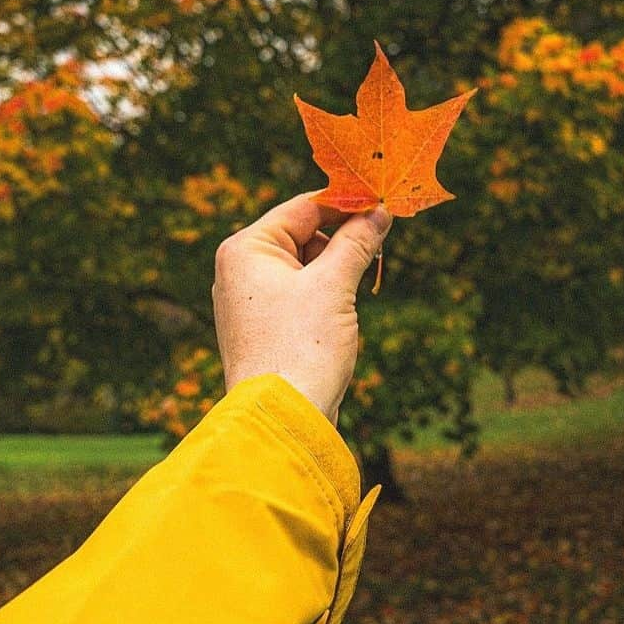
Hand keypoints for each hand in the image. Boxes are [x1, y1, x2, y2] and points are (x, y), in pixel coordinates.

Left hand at [211, 192, 392, 424]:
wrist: (282, 419)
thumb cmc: (301, 348)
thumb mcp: (334, 286)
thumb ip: (357, 243)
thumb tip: (378, 213)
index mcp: (246, 249)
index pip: (303, 208)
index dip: (345, 205)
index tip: (383, 204)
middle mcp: (240, 270)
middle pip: (303, 235)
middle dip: (341, 243)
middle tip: (374, 255)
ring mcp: (250, 301)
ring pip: (305, 267)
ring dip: (336, 273)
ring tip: (347, 301)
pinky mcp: (264, 328)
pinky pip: (299, 295)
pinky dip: (325, 297)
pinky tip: (338, 320)